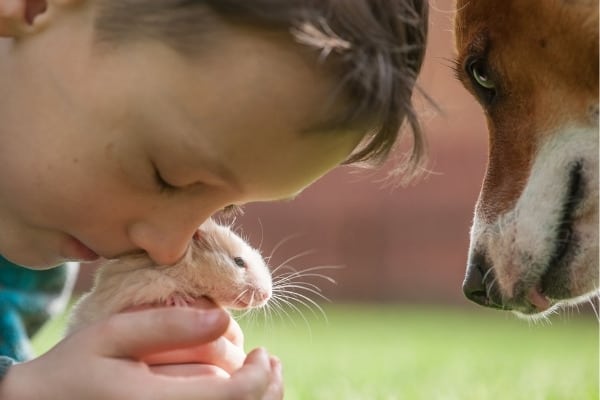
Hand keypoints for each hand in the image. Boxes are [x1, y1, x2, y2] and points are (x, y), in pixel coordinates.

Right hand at [0, 307, 282, 399]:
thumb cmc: (74, 369)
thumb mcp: (112, 336)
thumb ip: (167, 325)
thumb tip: (223, 319)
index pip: (231, 397)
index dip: (260, 376)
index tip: (264, 352)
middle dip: (266, 388)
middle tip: (273, 363)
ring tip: (266, 379)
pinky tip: (238, 396)